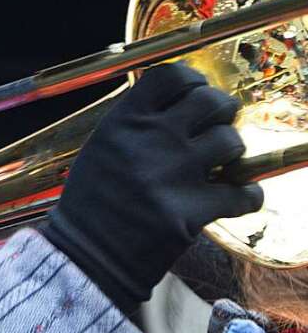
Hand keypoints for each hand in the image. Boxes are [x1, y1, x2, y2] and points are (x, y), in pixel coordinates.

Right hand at [41, 63, 262, 313]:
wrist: (86, 256)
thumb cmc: (90, 204)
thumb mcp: (99, 150)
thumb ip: (134, 125)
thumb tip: (178, 106)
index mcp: (122, 123)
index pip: (170, 76)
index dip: (192, 81)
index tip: (195, 94)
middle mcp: (149, 140)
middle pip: (210, 101)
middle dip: (221, 111)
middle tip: (217, 126)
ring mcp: (172, 174)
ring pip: (231, 141)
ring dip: (232, 152)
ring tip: (220, 165)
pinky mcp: (191, 210)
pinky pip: (243, 193)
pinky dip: (246, 196)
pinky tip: (235, 199)